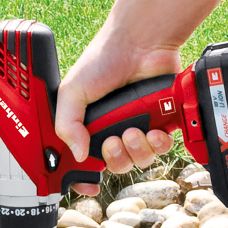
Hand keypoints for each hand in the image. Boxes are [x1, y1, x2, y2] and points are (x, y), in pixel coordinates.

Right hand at [54, 22, 179, 195]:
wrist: (140, 42)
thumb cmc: (103, 59)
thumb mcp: (72, 91)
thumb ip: (67, 124)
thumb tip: (76, 155)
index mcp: (89, 125)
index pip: (83, 161)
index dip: (84, 178)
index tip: (87, 185)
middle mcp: (113, 129)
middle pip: (115, 165)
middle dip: (115, 159)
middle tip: (113, 141)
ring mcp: (138, 126)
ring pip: (139, 160)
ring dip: (137, 151)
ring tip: (134, 131)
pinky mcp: (161, 122)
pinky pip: (161, 148)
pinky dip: (158, 143)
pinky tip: (154, 130)